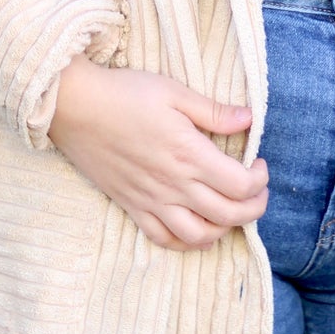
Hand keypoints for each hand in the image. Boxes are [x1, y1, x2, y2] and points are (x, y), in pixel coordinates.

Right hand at [47, 55, 267, 250]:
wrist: (75, 107)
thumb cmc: (124, 93)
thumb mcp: (173, 91)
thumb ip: (213, 112)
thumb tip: (249, 119)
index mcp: (188, 154)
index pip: (240, 185)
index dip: (259, 180)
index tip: (258, 164)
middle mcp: (173, 184)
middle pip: (228, 214)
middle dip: (253, 208)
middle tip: (257, 191)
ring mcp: (151, 200)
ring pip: (199, 235)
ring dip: (224, 229)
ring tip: (230, 211)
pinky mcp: (132, 206)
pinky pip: (163, 239)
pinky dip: (186, 242)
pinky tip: (197, 229)